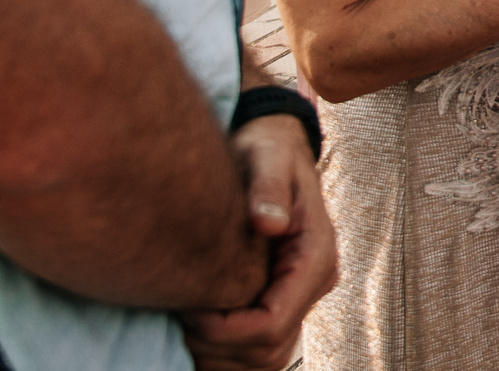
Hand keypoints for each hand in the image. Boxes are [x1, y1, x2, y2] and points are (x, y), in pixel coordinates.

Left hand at [178, 117, 337, 369]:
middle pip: (268, 350)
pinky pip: (262, 348)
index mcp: (315, 255)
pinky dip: (229, 351)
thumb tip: (269, 224)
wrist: (276, 148)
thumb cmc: (266, 150)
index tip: (189, 308)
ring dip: (223, 354)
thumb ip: (268, 187)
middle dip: (219, 345)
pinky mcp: (286, 298)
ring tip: (189, 322)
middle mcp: (316, 281)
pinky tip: (200, 326)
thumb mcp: (267, 157)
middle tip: (182, 315)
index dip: (225, 329)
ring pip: (267, 358)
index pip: (272, 323)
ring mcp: (302, 293)